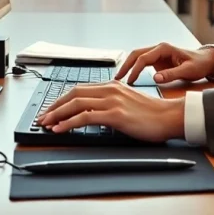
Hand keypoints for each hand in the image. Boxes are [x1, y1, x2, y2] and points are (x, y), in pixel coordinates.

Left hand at [39, 81, 184, 141]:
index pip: (80, 89)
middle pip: (73, 93)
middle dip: (55, 106)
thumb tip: (94, 112)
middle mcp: (110, 89)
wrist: (169, 117)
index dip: (62, 99)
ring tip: (46, 123)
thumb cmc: (152, 114)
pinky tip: (60, 129)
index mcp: (112, 85)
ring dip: (57, 114)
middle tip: (43, 116)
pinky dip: (68, 123)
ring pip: (76, 104)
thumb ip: (111, 102)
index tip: (52, 109)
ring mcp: (112, 101)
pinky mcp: (115, 115)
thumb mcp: (128, 102)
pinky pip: (85, 117)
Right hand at [116, 42, 213, 84]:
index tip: (129, 81)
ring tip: (120, 78)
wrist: (206, 61)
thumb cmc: (198, 64)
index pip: (144, 58)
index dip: (135, 69)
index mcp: (164, 48)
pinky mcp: (158, 61)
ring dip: (128, 66)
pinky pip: (142, 63)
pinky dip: (135, 69)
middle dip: (125, 65)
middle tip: (117, 78)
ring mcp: (157, 54)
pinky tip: (130, 78)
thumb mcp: (187, 71)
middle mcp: (158, 49)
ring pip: (137, 57)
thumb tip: (156, 78)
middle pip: (136, 54)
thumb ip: (171, 74)